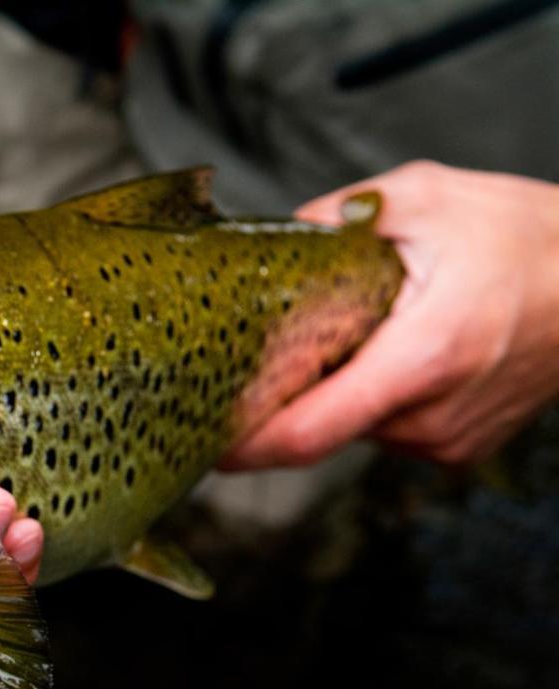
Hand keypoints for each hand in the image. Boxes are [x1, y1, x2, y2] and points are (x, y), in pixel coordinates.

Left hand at [223, 161, 558, 468]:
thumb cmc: (525, 236)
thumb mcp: (420, 199)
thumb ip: (331, 221)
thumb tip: (265, 242)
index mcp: (423, 357)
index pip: (309, 431)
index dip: (246, 445)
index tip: (204, 439)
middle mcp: (435, 414)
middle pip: (321, 427)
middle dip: (288, 393)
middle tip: (275, 349)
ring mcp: (449, 439)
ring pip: (352, 427)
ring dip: (336, 389)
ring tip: (364, 332)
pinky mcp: (458, 447)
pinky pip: (386, 429)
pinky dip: (371, 397)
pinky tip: (392, 351)